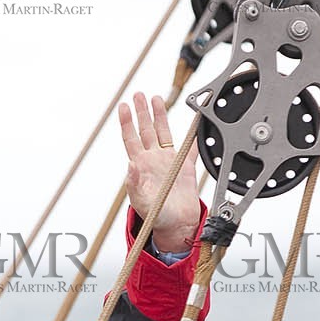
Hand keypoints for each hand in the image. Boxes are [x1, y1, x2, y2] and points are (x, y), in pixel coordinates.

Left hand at [118, 92, 201, 252]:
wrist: (176, 227)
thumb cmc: (157, 218)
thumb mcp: (142, 203)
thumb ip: (135, 184)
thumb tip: (130, 166)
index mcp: (141, 167)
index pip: (131, 139)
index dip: (127, 123)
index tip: (124, 106)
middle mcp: (153, 161)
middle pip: (146, 130)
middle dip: (142, 111)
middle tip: (138, 94)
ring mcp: (168, 162)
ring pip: (163, 132)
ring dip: (159, 116)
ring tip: (156, 98)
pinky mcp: (185, 167)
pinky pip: (190, 146)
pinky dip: (193, 134)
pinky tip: (195, 122)